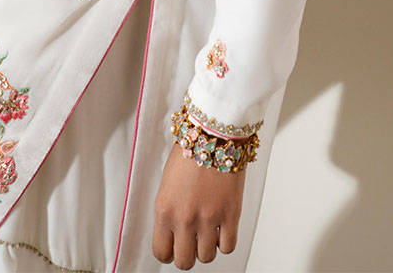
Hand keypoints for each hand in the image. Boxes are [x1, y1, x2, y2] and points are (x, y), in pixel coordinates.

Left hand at [152, 140, 245, 267]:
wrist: (214, 133)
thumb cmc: (190, 150)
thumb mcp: (167, 182)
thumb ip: (168, 209)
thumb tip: (172, 230)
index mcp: (164, 210)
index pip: (161, 252)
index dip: (168, 253)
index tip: (173, 247)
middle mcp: (184, 219)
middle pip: (184, 262)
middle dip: (188, 254)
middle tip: (192, 242)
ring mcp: (209, 218)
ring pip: (207, 257)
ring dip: (207, 247)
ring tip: (208, 231)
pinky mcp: (231, 214)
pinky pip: (228, 247)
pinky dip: (225, 241)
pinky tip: (222, 228)